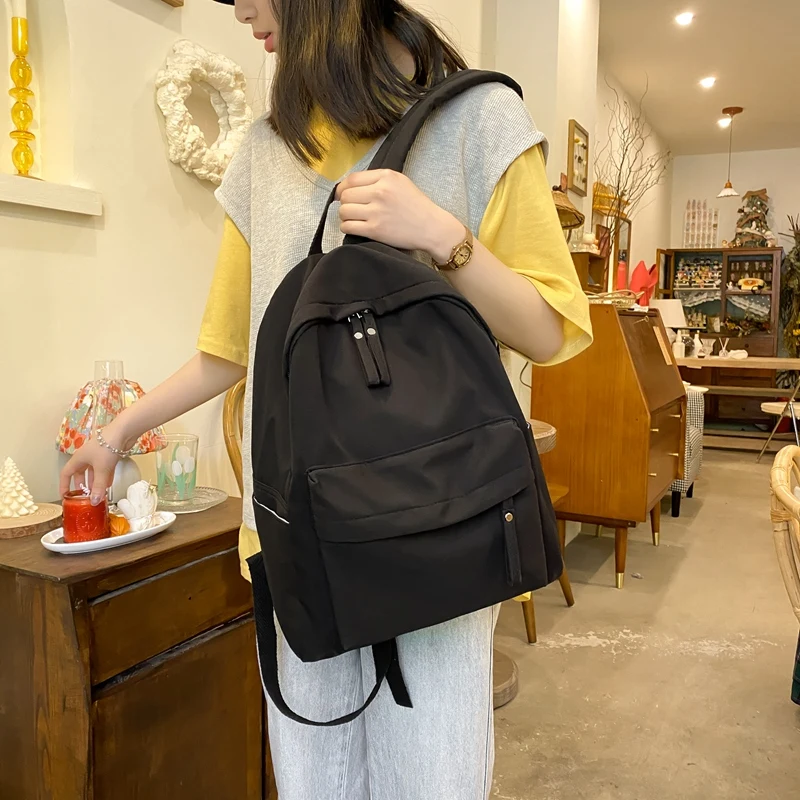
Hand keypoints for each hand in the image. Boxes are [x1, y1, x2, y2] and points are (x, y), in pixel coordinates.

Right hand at [59, 428, 126, 504]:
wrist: (123, 432)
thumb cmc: (106, 448)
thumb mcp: (101, 470)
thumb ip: (98, 486)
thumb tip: (94, 502)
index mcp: (78, 459)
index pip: (66, 474)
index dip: (64, 485)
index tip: (65, 496)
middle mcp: (86, 457)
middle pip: (80, 474)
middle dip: (82, 486)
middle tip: (85, 497)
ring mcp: (98, 456)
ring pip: (93, 472)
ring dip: (95, 483)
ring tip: (98, 495)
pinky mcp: (109, 455)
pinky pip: (104, 469)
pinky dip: (105, 477)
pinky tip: (108, 486)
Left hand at [337, 170, 464, 262]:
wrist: (431, 227)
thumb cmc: (417, 206)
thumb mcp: (400, 182)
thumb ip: (378, 180)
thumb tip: (352, 186)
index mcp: (386, 177)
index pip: (352, 179)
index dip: (342, 188)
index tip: (341, 194)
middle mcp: (380, 192)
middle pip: (345, 195)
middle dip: (344, 203)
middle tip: (352, 209)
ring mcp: (376, 211)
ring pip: (344, 211)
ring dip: (345, 216)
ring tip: (354, 219)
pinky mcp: (375, 229)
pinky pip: (348, 226)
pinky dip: (347, 227)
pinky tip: (355, 227)